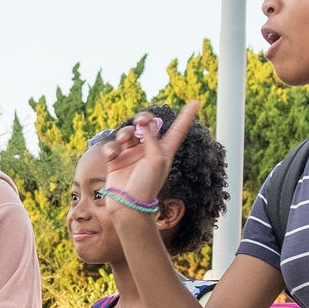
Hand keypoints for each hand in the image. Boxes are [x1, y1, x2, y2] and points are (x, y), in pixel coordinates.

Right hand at [101, 100, 201, 221]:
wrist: (128, 205)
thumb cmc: (147, 185)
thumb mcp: (157, 159)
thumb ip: (152, 138)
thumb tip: (143, 125)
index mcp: (164, 151)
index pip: (178, 130)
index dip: (186, 117)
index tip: (196, 102)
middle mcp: (148, 151)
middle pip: (148, 125)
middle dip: (144, 118)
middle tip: (141, 122)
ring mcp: (132, 155)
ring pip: (128, 133)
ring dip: (126, 132)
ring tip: (125, 140)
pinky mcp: (116, 161)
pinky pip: (113, 146)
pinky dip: (112, 147)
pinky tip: (113, 154)